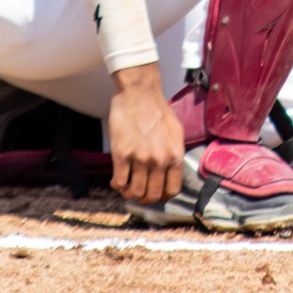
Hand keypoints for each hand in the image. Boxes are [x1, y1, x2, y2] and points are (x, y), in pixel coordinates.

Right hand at [108, 64, 183, 203]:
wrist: (138, 94)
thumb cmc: (156, 110)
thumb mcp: (176, 132)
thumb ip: (174, 153)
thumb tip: (171, 170)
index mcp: (175, 155)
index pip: (172, 190)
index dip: (162, 196)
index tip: (154, 192)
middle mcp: (160, 160)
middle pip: (152, 195)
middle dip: (144, 198)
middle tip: (138, 192)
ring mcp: (140, 158)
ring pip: (135, 192)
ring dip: (129, 193)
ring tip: (126, 186)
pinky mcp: (122, 154)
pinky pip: (119, 182)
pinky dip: (117, 185)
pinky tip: (116, 179)